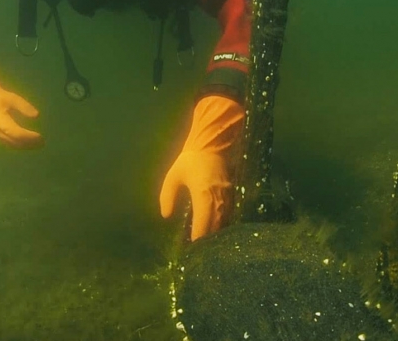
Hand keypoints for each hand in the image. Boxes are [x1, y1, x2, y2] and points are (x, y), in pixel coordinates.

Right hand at [0, 65, 42, 148]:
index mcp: (1, 122)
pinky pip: (9, 143)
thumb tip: (37, 115)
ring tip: (38, 144)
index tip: (40, 136)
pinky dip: (19, 145)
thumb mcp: (12, 98)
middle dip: (29, 143)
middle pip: (15, 142)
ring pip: (12, 144)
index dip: (29, 137)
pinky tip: (28, 143)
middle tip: (42, 142)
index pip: (17, 133)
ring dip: (25, 146)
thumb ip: (24, 107)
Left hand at [159, 95, 244, 240]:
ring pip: (225, 224)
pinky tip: (216, 232)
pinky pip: (229, 216)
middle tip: (200, 254)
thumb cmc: (191, 159)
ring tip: (207, 247)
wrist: (213, 143)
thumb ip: (167, 195)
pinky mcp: (232, 195)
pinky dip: (222, 225)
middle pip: (216, 229)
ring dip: (217, 235)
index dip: (198, 240)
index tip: (191, 251)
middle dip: (209, 243)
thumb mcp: (174, 175)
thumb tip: (165, 215)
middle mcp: (219, 200)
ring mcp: (228, 198)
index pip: (203, 226)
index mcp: (204, 196)